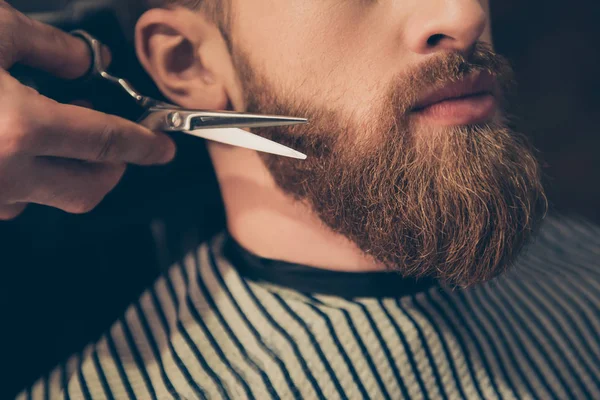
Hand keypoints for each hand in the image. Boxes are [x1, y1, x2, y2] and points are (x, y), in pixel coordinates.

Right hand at [0, 2, 175, 219]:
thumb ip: (53, 48)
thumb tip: (91, 62)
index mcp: (19, 129)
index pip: (106, 143)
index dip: (143, 144)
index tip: (163, 148)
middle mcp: (4, 175)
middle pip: (88, 190)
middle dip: (112, 167)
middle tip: (111, 138)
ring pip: (49, 198)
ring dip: (65, 172)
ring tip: (50, 130)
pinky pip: (12, 200)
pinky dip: (26, 176)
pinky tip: (11, 145)